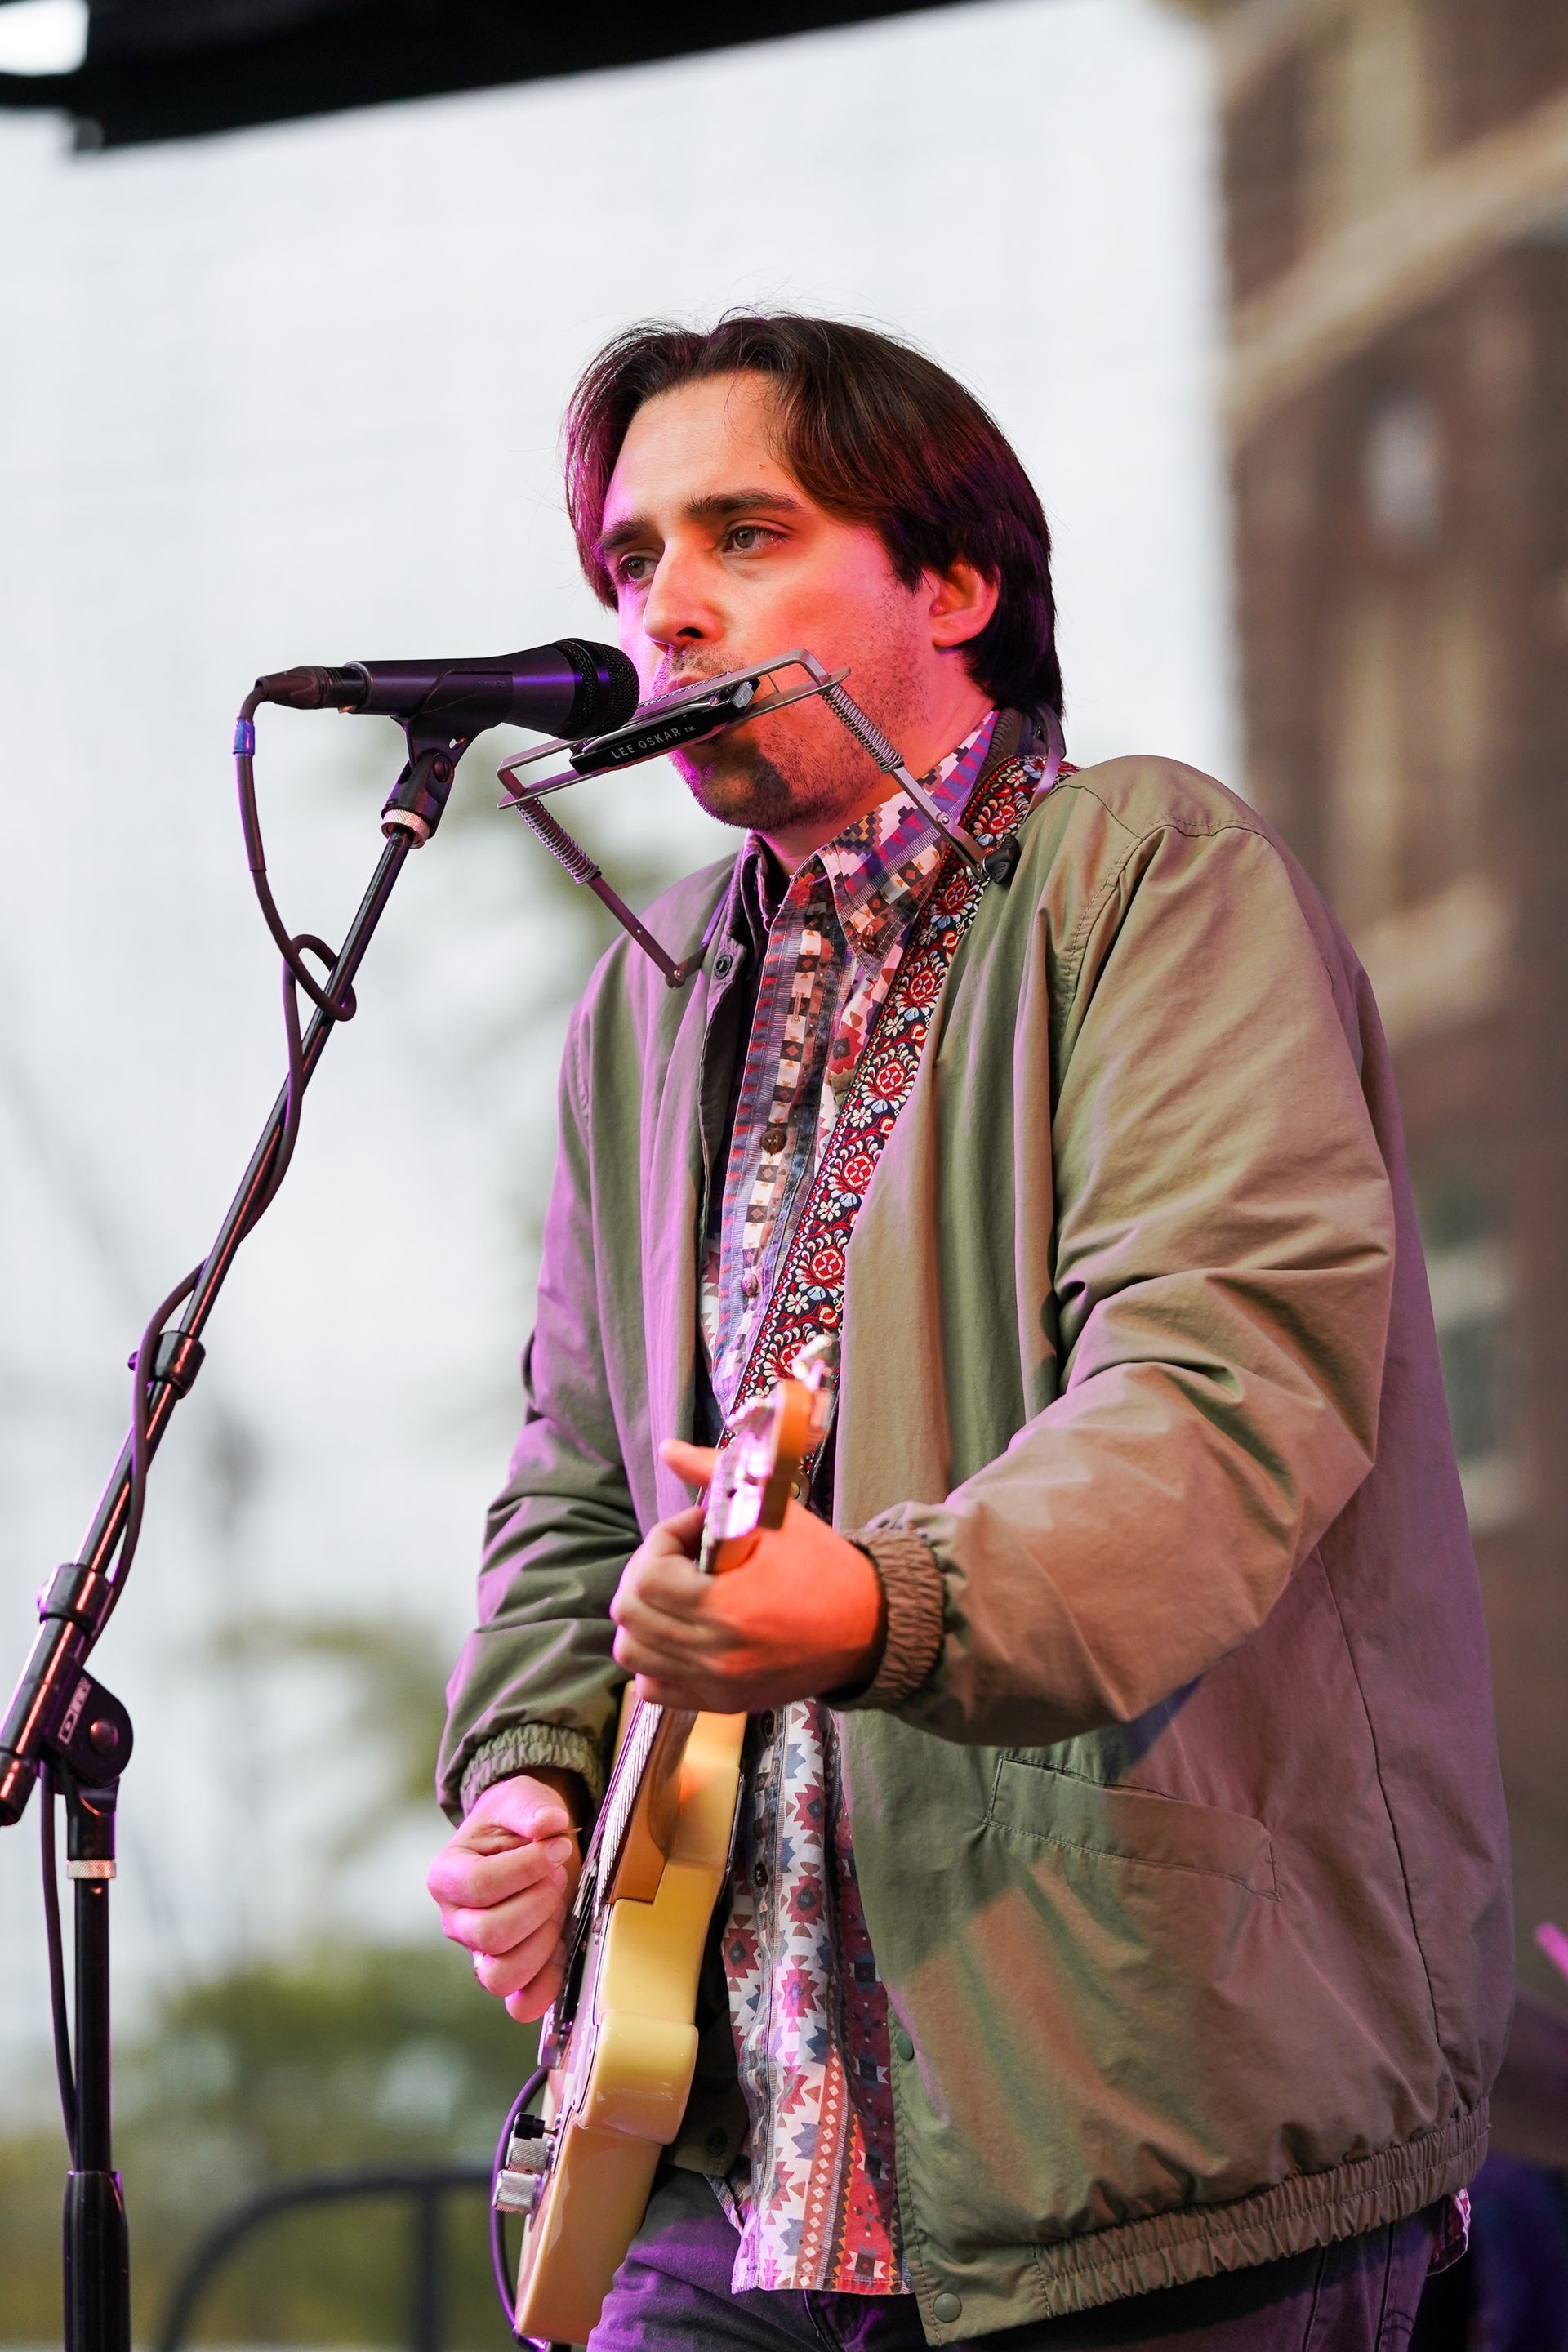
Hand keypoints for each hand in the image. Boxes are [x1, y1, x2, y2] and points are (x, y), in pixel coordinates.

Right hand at [427, 1773, 581, 2022]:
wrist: (529, 1841)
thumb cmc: (518, 1822)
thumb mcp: (523, 1800)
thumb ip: (533, 1809)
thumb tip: (549, 1824)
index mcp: (447, 1876)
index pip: (478, 1886)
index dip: (525, 1869)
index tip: (557, 1848)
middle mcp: (456, 1920)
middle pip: (487, 1935)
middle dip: (536, 1904)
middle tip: (557, 1878)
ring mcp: (479, 1953)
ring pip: (499, 1975)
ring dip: (541, 1942)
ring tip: (557, 1908)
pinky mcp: (509, 1973)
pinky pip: (521, 2004)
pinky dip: (547, 1985)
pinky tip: (564, 1947)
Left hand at [609, 1439, 885, 1711]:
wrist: (869, 1626)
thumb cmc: (824, 1567)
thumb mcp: (775, 1512)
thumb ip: (715, 1476)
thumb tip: (668, 1449)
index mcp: (728, 1607)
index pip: (648, 1576)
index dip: (664, 1541)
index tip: (697, 1529)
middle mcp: (716, 1654)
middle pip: (631, 1615)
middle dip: (647, 1574)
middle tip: (682, 1557)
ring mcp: (716, 1684)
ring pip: (633, 1654)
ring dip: (644, 1616)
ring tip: (678, 1593)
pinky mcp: (722, 1701)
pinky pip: (655, 1687)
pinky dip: (655, 1657)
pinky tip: (681, 1630)